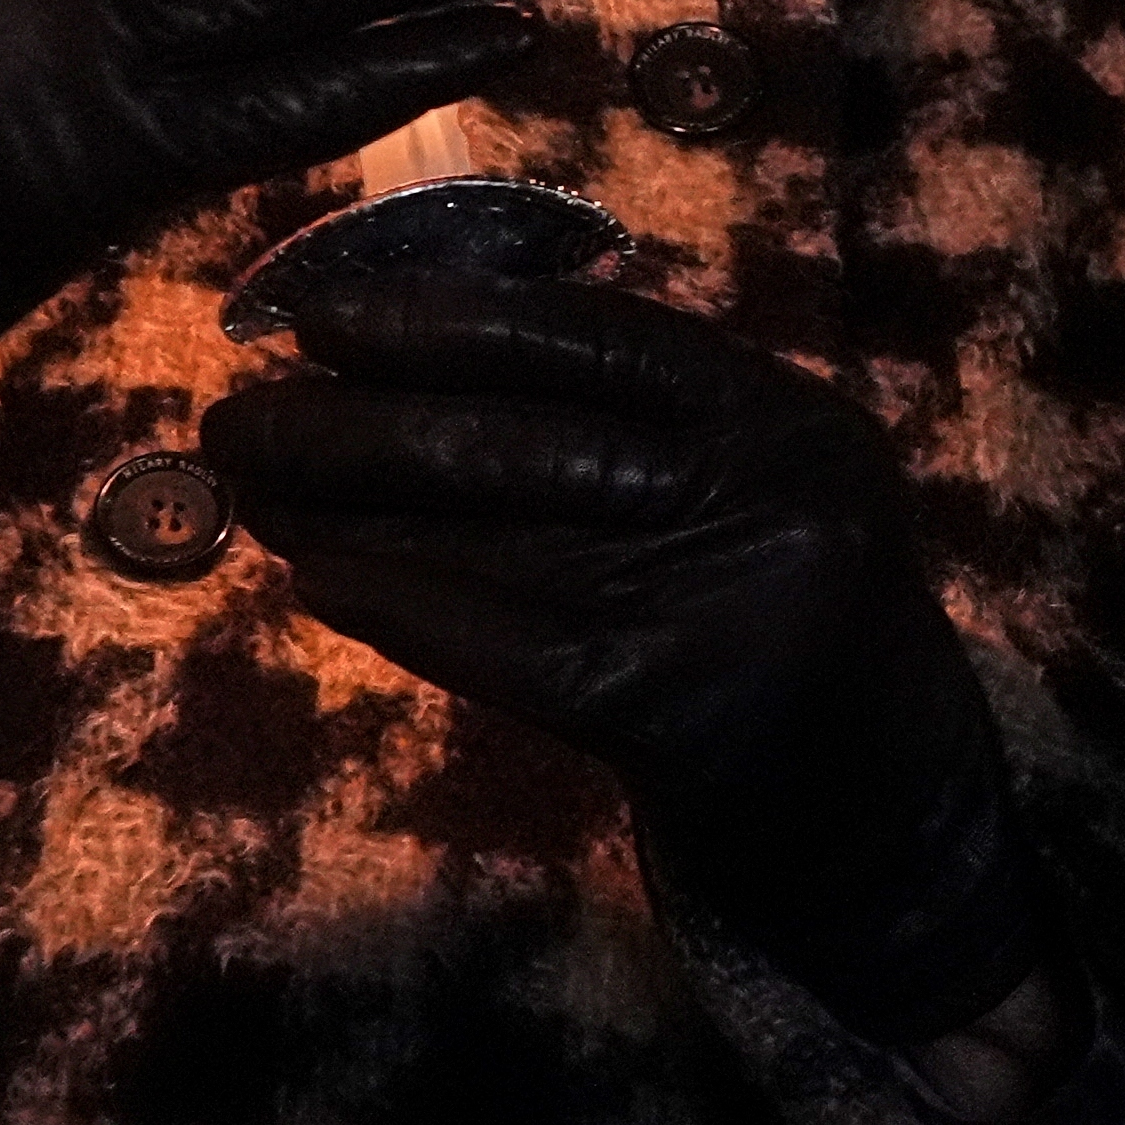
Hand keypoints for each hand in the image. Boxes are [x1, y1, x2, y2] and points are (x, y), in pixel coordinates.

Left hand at [203, 280, 1042, 1045]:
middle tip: (234, 417)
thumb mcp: (737, 482)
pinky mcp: (672, 705)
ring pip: (483, 539)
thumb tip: (388, 351)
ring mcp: (725, 600)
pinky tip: (316, 581)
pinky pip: (490, 639)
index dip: (430, 319)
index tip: (314, 315)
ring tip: (254, 490)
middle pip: (508, 438)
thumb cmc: (772, 615)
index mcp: (779, 411)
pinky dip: (390, 603)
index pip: (578, 335)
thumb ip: (612, 414)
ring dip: (343, 514)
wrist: (890, 808)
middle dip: (347, 424)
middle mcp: (765, 490)